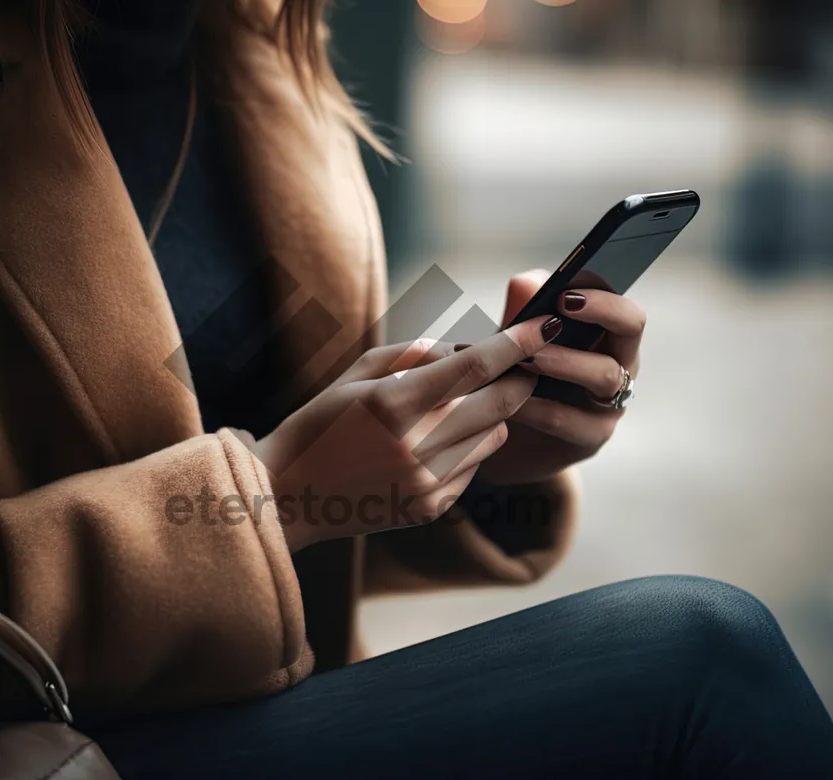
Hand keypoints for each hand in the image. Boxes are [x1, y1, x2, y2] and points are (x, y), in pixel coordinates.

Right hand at [254, 318, 552, 550]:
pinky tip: (432, 445)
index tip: (543, 324)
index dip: (516, 343)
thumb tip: (468, 349)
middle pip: (501, 403)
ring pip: (495, 435)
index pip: (475, 367)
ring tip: (453, 408)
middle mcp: (416, 445)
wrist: (289, 495)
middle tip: (523, 363)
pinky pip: (475, 467)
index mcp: (393, 403)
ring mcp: (427, 482)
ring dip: (490, 414)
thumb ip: (414, 354)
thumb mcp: (356, 374)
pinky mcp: (431, 507)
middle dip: (521, 378)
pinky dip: (468, 447)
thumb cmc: (321, 423)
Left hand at [477, 269, 645, 485]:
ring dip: (564, 361)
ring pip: (605, 375)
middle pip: (632, 326)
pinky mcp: (590, 438)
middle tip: (561, 305)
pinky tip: (512, 402)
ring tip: (525, 358)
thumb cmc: (512, 379)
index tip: (567, 285)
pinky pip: (571, 420)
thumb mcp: (510, 341)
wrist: (498, 439)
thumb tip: (529, 281)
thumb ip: (521, 310)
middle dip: (603, 309)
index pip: (618, 300)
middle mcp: (617, 363)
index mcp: (603, 333)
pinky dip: (539, 407)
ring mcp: (609, 403)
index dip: (600, 289)